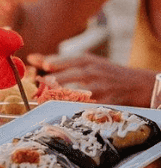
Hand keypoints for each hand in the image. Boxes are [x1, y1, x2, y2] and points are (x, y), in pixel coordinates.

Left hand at [27, 53, 156, 106]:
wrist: (135, 84)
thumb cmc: (103, 71)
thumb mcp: (84, 61)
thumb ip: (57, 61)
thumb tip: (31, 58)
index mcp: (85, 60)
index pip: (65, 61)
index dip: (54, 64)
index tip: (42, 67)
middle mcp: (92, 72)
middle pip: (69, 76)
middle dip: (52, 82)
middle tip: (40, 85)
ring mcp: (99, 88)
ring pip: (75, 92)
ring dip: (58, 96)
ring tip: (46, 98)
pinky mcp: (103, 103)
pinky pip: (85, 106)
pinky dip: (72, 107)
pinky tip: (61, 108)